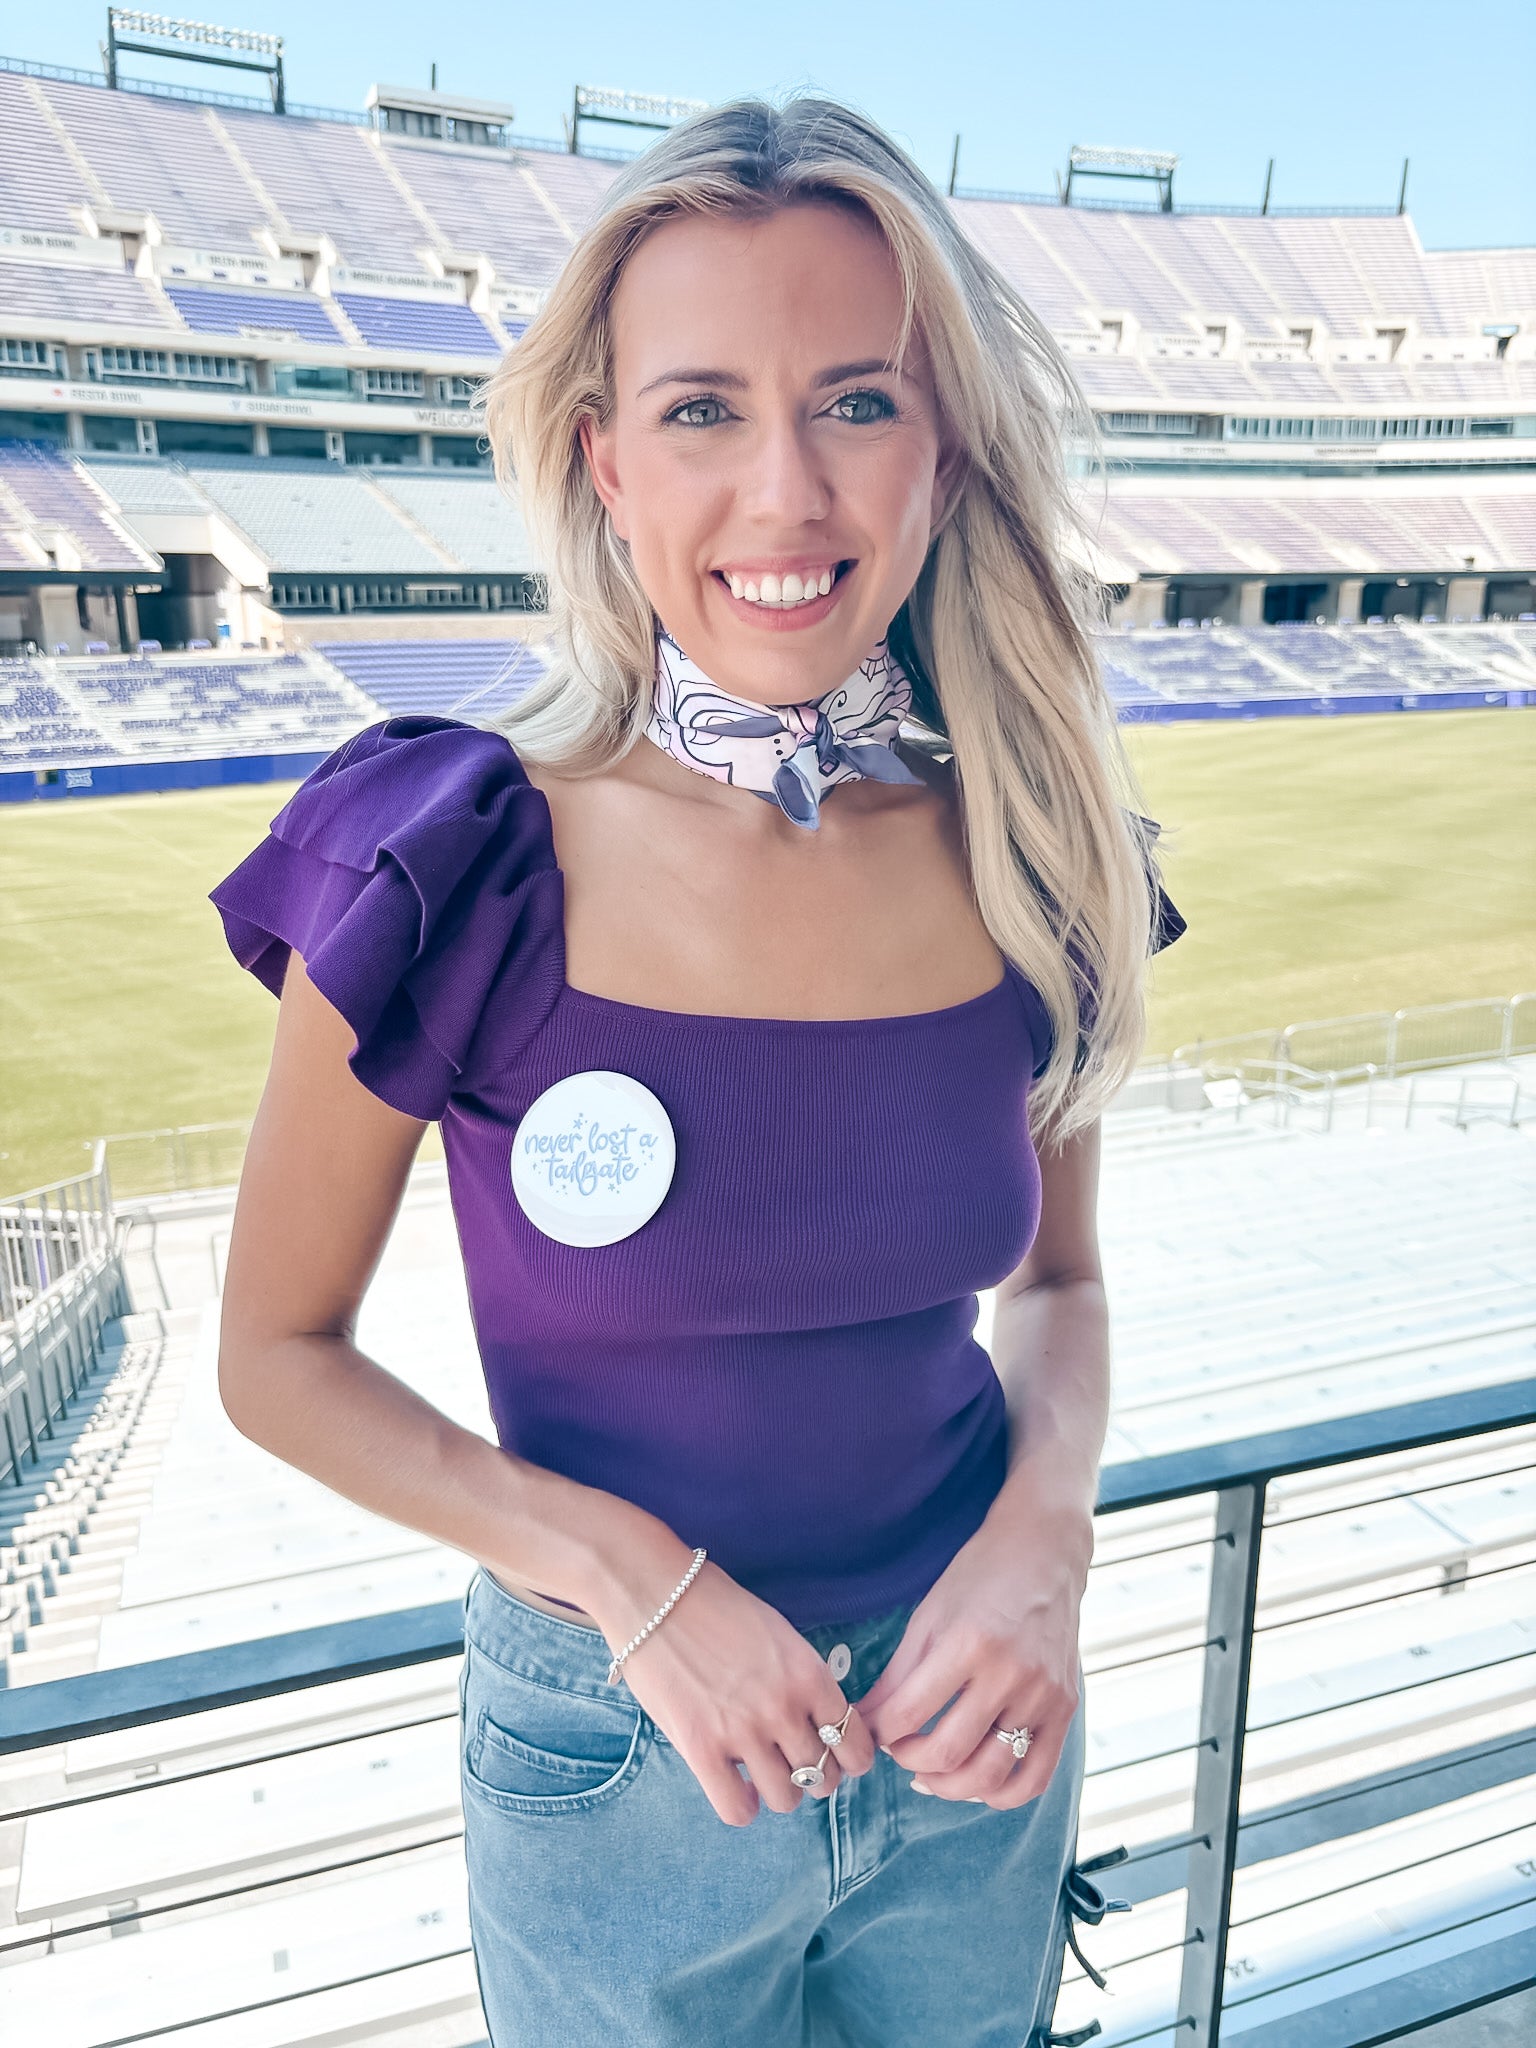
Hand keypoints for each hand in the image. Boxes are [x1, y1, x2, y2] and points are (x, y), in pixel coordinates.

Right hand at [590, 1543, 875, 1827]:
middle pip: (824, 1777)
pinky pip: (737, 1810)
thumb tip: (816, 1721)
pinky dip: (742, 1804)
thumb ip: (801, 1679)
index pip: (855, 1743)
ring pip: (787, 1799)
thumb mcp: (778, 1633)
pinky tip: (735, 1782)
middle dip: (815, 1776)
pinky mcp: (701, 1749)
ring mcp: (743, 1732)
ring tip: (762, 1771)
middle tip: (794, 1761)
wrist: (655, 1593)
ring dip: (779, 1791)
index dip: (849, 1757)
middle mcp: (784, 1708)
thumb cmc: (715, 1604)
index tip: (837, 1755)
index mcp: (809, 1674)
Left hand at [857, 1501, 1089, 1807]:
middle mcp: (1010, 1673)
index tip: (873, 1729)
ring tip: (930, 1773)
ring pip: (990, 1775)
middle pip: (947, 1752)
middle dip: (908, 1761)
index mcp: (968, 1642)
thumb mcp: (929, 1616)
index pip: (909, 1714)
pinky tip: (976, 1782)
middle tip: (898, 1750)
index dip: (880, 1732)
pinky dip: (1002, 1795)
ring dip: (949, 1786)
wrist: (1044, 1552)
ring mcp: (1043, 1695)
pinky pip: (1036, 1777)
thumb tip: (864, 1721)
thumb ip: (897, 1675)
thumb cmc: (980, 1577)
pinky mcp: (1066, 1709)